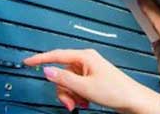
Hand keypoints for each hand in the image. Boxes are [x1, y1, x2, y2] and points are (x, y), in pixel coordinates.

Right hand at [23, 48, 159, 112]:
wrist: (132, 100)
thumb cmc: (115, 91)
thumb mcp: (85, 87)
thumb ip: (64, 79)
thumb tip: (47, 71)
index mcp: (85, 56)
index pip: (57, 55)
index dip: (41, 59)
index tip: (27, 61)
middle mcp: (86, 60)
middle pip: (61, 73)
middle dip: (63, 90)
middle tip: (70, 103)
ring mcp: (89, 70)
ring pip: (67, 82)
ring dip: (70, 95)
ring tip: (81, 103)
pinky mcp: (92, 78)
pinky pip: (75, 86)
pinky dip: (76, 95)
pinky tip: (85, 101)